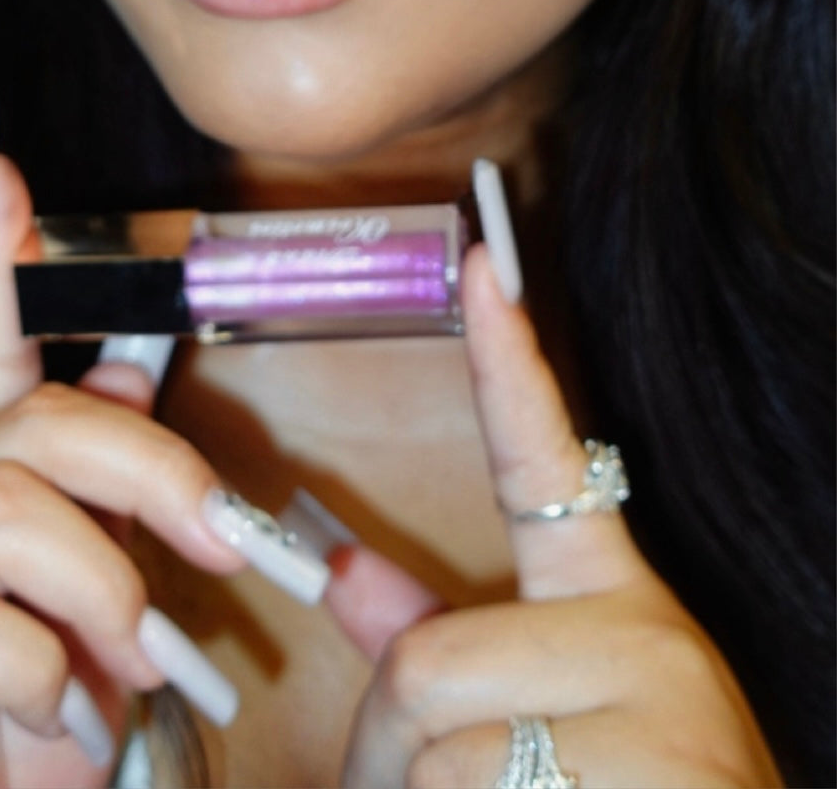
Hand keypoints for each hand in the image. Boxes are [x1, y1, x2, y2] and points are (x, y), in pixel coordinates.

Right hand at [0, 152, 250, 788]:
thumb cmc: (11, 749)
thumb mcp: (87, 625)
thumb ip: (104, 508)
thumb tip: (132, 372)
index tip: (2, 172)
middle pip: (29, 427)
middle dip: (148, 469)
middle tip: (226, 545)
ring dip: (99, 584)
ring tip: (135, 666)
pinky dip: (37, 671)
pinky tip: (59, 717)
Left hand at [329, 249, 780, 788]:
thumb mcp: (544, 722)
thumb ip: (437, 645)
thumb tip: (343, 571)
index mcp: (612, 606)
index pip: (544, 460)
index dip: (508, 359)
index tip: (483, 264)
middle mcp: (645, 637)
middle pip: (423, 665)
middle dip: (385, 751)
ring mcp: (658, 707)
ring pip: (435, 752)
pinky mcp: (653, 768)